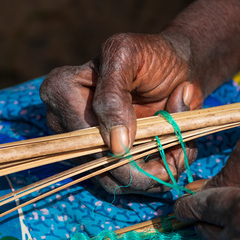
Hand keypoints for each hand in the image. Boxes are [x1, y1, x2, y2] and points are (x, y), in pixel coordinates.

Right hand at [40, 32, 202, 192]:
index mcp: (60, 90)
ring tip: (179, 144)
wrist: (176, 68)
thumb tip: (114, 146)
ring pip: (114, 181)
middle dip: (145, 164)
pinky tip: (172, 150)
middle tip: (180, 145)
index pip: (83, 137)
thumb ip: (113, 96)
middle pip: (98, 165)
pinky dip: (156, 173)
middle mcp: (63, 123)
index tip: (162, 132)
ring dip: (154, 171)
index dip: (120, 149)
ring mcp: (81, 145)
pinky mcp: (102, 162)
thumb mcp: (128, 57)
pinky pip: (126, 183)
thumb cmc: (151, 55)